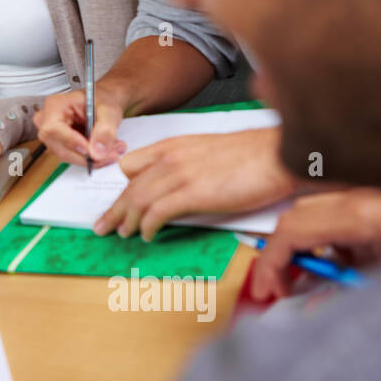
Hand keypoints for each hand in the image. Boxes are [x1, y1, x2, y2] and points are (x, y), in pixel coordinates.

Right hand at [33, 85, 127, 167]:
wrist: (103, 100)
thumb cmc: (101, 99)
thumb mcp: (108, 110)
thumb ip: (105, 130)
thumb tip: (97, 152)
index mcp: (54, 106)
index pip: (54, 130)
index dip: (73, 143)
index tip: (93, 151)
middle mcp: (47, 121)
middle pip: (60, 148)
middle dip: (88, 156)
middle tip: (111, 154)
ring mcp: (52, 134)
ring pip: (67, 155)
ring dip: (91, 158)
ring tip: (112, 151)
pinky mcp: (59, 144)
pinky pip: (72, 156)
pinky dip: (89, 157)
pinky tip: (103, 151)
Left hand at [93, 126, 295, 241]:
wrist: (277, 154)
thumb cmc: (254, 155)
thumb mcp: (210, 151)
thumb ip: (188, 165)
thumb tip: (179, 187)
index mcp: (174, 146)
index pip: (132, 165)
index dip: (122, 186)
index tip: (117, 201)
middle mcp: (171, 158)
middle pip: (130, 187)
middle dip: (114, 209)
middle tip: (103, 225)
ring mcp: (180, 175)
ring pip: (138, 200)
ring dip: (126, 220)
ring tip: (121, 234)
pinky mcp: (193, 193)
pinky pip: (157, 212)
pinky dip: (147, 226)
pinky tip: (147, 235)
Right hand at [251, 188, 380, 299]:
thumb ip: (346, 294)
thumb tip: (314, 309)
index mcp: (360, 213)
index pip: (290, 231)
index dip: (270, 264)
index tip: (268, 290)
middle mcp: (358, 197)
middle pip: (294, 218)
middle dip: (278, 255)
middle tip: (278, 289)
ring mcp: (367, 196)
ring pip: (311, 214)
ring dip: (301, 248)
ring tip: (307, 282)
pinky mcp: (378, 201)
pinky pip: (335, 216)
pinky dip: (326, 241)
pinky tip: (340, 266)